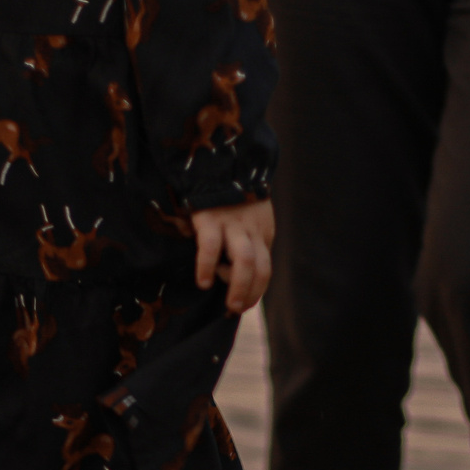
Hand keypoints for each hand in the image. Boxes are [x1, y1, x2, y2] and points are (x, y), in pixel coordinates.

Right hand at [192, 198, 272, 313]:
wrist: (218, 159)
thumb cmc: (229, 194)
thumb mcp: (249, 215)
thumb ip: (247, 238)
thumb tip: (235, 271)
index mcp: (262, 231)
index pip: (266, 267)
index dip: (257, 289)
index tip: (245, 303)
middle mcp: (251, 230)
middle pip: (261, 268)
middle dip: (252, 293)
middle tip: (238, 309)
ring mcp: (232, 224)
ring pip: (245, 261)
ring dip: (239, 287)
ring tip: (230, 305)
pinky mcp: (210, 218)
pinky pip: (211, 248)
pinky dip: (208, 267)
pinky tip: (203, 282)